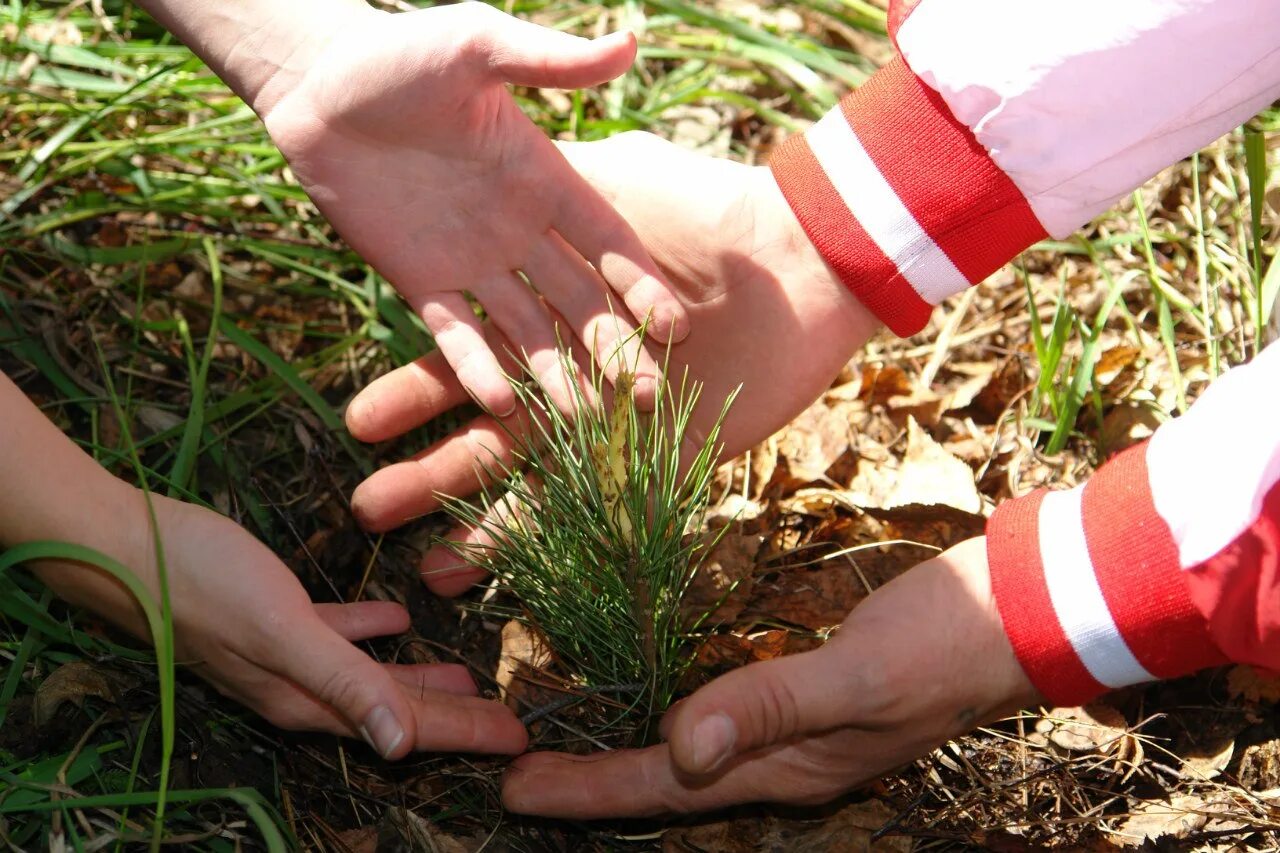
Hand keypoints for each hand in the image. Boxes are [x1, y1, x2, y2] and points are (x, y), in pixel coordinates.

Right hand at [35, 490, 526, 759]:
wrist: (120, 547)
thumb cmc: (203, 584)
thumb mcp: (284, 633)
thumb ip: (345, 683)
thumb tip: (401, 747)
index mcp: (309, 698)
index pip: (405, 724)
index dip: (463, 731)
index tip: (519, 737)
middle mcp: (300, 685)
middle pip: (394, 706)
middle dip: (453, 715)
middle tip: (507, 718)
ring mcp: (284, 653)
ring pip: (369, 674)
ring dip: (416, 677)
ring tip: (465, 674)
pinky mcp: (270, 616)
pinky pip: (337, 634)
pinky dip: (370, 632)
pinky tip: (396, 619)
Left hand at [257, 3, 686, 413]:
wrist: (317, 83)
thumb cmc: (400, 54)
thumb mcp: (478, 46)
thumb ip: (548, 59)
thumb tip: (630, 44)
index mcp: (546, 180)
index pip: (608, 241)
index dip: (641, 283)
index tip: (676, 327)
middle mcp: (520, 230)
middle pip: (579, 299)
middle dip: (614, 346)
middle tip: (646, 395)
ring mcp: (474, 262)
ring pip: (527, 329)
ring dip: (556, 373)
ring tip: (582, 422)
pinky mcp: (422, 284)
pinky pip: (457, 334)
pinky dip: (476, 366)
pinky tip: (498, 404)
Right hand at [345, 132, 880, 579]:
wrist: (803, 265)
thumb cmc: (708, 211)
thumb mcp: (614, 182)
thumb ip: (549, 194)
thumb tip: (485, 188)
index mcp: (554, 312)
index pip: (471, 356)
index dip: (417, 391)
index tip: (359, 422)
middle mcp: (574, 370)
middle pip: (485, 426)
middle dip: (426, 463)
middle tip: (364, 505)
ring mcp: (614, 418)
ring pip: (525, 470)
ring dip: (464, 508)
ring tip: (405, 549)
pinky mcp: (656, 453)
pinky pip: (586, 501)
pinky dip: (531, 531)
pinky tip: (476, 565)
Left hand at [500, 539, 1037, 816]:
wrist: (1021, 613)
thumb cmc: (946, 642)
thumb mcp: (861, 676)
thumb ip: (773, 706)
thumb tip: (682, 745)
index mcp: (791, 767)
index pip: (668, 786)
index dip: (589, 788)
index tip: (514, 786)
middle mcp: (788, 760)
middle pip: (670, 781)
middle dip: (592, 782)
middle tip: (515, 773)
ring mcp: (804, 731)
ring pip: (696, 754)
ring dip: (630, 756)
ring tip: (569, 746)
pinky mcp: (816, 696)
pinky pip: (730, 718)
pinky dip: (681, 714)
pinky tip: (663, 701)